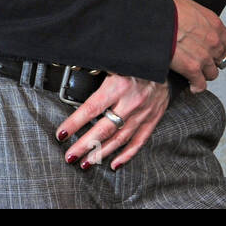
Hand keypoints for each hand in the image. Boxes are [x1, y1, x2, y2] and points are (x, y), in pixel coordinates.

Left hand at [56, 73, 170, 170]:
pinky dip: (127, 154)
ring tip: (87, 163)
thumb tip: (72, 71)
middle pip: (104, 129)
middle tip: (70, 156)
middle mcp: (130, 103)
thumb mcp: (111, 61)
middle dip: (85, 145)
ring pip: (120, 139)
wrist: (164, 63)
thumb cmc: (133, 62)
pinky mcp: (152, 120)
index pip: (91, 109)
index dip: (75, 123)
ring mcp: (143, 114)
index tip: (62, 134)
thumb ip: (93, 69)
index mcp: (117, 87)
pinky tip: (114, 164)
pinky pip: (139, 141)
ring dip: (102, 153)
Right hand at [167, 0, 225, 91]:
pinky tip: (192, 86)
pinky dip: (196, 86)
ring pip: (212, 72)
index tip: (211, 46)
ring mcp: (204, 56)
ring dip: (205, 74)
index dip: (219, 44)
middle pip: (221, 58)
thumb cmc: (163, 9)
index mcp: (212, 23)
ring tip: (196, 74)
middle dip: (212, 60)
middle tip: (202, 60)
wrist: (153, 22)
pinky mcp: (193, 69)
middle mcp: (213, 41)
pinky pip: (200, 84)